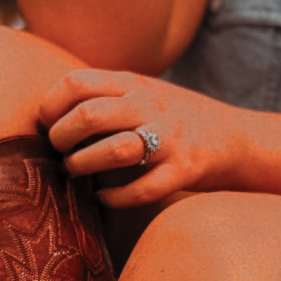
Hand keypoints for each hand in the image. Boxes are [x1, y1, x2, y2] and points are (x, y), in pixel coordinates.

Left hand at [38, 68, 239, 206]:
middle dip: (61, 138)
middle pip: (88, 115)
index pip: (76, 83)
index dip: (51, 105)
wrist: (233, 138)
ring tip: (74, 173)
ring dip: (83, 165)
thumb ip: (104, 98)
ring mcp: (168, 139)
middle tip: (59, 152)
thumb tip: (50, 116)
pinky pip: (141, 189)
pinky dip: (114, 197)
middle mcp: (149, 106)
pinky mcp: (183, 171)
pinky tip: (102, 198)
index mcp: (133, 84)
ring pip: (113, 150)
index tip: (46, 124)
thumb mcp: (141, 93)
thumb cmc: (173, 120)